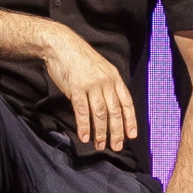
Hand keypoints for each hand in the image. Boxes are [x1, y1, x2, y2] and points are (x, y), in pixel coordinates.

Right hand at [42, 29, 137, 152]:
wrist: (61, 45)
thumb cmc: (80, 58)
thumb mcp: (100, 68)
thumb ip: (107, 85)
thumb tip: (111, 106)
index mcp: (114, 77)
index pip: (126, 102)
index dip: (130, 120)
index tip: (131, 136)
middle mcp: (106, 81)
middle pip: (115, 111)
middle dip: (116, 131)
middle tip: (116, 147)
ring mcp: (92, 85)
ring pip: (100, 114)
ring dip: (101, 132)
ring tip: (100, 145)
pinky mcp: (77, 88)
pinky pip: (83, 111)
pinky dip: (84, 126)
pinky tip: (85, 137)